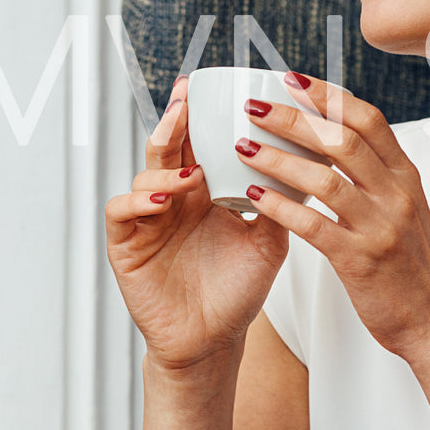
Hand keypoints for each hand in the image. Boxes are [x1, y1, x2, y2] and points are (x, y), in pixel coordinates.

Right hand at [104, 75, 290, 376]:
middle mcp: (174, 198)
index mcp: (205, 191)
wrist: (214, 341)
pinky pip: (122, 210)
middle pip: (168, 146)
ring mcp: (148, 219)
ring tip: (192, 172)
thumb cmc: (238, 291)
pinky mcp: (127, 244)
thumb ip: (279, 203)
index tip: (211, 88)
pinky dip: (139, 199)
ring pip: (145, 172)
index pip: (198, 143)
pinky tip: (164, 200)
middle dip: (176, 120)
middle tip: (187, 101)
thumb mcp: (268, 242)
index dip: (199, 115)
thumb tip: (308, 161)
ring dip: (165, 166)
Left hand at [236, 71, 429, 362]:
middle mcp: (397, 194)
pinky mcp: (362, 261)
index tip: (292, 79)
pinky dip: (281, 207)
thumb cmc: (413, 266)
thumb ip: (377, 175)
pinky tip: (254, 196)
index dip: (328, 96)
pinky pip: (314, 226)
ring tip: (242, 147)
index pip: (368, 120)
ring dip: (278, 159)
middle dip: (294, 118)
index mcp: (406, 176)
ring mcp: (381, 227)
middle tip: (254, 106)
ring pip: (325, 179)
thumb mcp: (406, 209)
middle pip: (342, 140)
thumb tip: (336, 139)